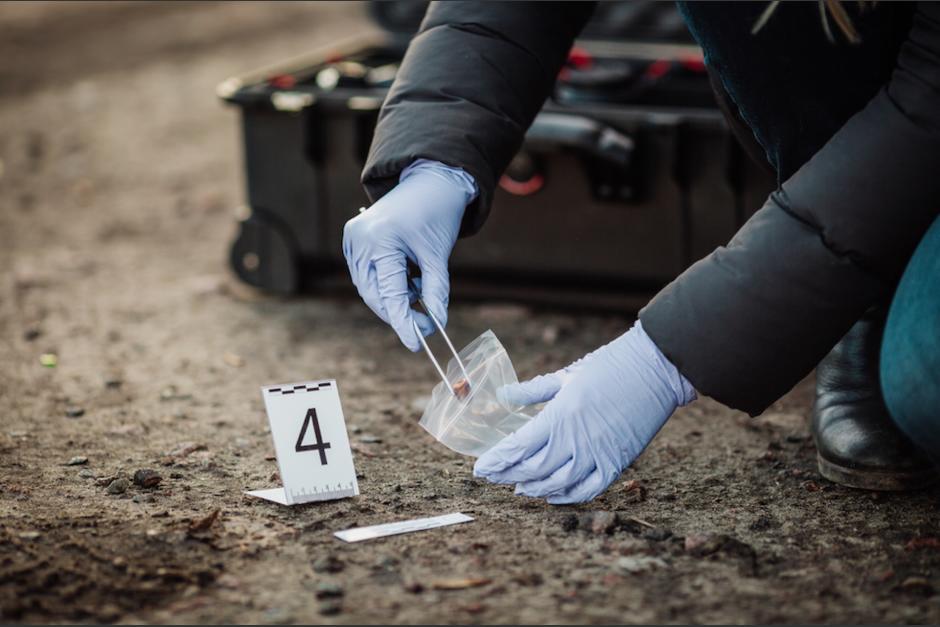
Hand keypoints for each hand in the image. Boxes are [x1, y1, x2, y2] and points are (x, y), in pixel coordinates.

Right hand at [343, 160, 475, 350]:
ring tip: (419, 288)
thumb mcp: (438, 255)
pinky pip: (368, 275)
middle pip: (375, 294)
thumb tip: (438, 322)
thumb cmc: (435, 215)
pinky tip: (408, 278)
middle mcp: (359, 240)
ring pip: (370, 288)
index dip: (404, 322)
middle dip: (399, 312)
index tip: (417, 344)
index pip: (390, 294)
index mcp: (380, 240)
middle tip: (425, 323)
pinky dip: (388, 284)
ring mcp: (353, 239)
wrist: (428, 182)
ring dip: (394, 298)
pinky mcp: (354, 240)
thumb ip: (437, 290)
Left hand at [474, 321, 695, 503]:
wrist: (653, 370)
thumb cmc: (607, 367)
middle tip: (493, 477)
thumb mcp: (565, 376)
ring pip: (557, 485)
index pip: (518, 448)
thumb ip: (532, 391)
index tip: (481, 467)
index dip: (497, 461)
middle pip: (532, 470)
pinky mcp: (617, 463)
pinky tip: (554, 496)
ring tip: (519, 487)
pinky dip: (568, 497)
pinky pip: (588, 490)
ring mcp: (597, 456)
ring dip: (534, 489)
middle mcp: (575, 441)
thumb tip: (503, 396)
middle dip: (508, 476)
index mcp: (559, 417)